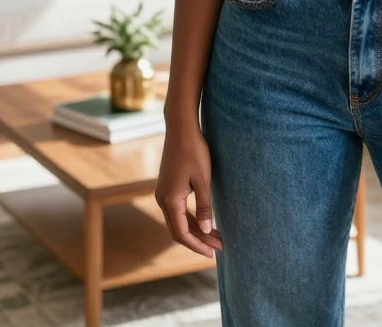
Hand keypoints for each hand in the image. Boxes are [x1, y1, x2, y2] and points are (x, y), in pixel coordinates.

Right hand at [155, 123, 223, 258]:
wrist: (181, 128)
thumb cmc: (194, 151)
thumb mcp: (203, 179)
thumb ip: (205, 206)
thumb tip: (207, 230)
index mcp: (170, 200)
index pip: (182, 233)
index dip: (197, 245)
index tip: (213, 253)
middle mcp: (162, 199)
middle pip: (179, 230)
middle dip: (198, 241)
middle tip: (218, 248)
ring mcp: (163, 193)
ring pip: (178, 220)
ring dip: (195, 230)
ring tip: (215, 237)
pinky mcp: (167, 186)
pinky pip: (177, 210)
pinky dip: (190, 219)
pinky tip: (204, 221)